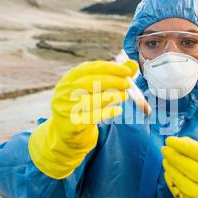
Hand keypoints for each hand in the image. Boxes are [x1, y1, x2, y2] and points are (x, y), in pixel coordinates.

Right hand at [29, 60, 137, 178]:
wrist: (66, 133)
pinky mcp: (71, 124)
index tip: (127, 70)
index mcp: (69, 79)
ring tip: (125, 95)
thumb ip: (114, 76)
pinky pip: (91, 118)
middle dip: (112, 81)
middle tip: (128, 83)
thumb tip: (133, 65)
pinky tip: (118, 110)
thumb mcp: (95, 90)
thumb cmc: (84, 106)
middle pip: (89, 82)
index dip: (110, 68)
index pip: (90, 68)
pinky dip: (106, 113)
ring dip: (110, 96)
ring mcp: (65, 108)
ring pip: (89, 100)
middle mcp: (64, 92)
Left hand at [162, 136, 197, 197]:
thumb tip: (178, 142)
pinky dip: (171, 182)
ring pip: (182, 181)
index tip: (170, 140)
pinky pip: (178, 193)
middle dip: (174, 156)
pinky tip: (169, 173)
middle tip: (164, 149)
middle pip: (190, 167)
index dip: (182, 145)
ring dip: (171, 169)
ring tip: (166, 160)